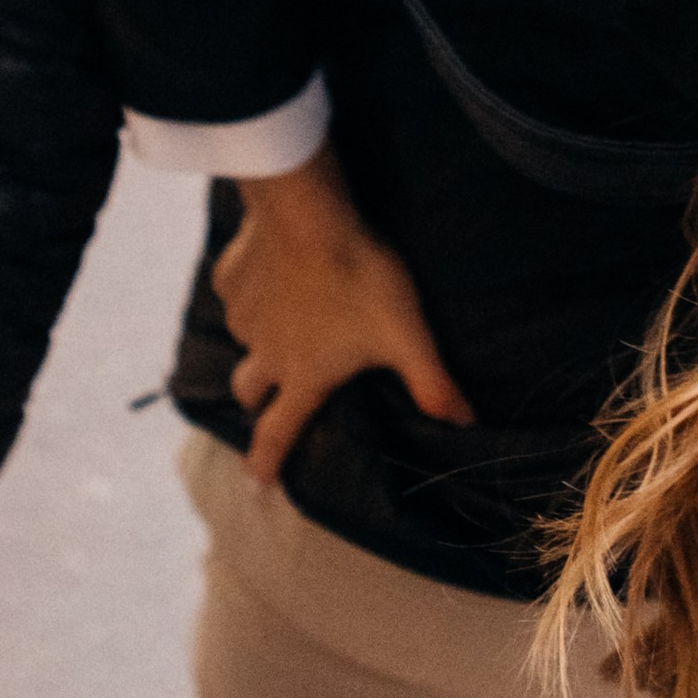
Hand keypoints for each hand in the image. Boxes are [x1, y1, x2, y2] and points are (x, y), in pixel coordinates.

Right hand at [214, 145, 472, 487]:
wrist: (309, 213)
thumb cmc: (360, 278)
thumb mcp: (406, 333)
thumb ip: (432, 382)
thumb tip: (466, 424)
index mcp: (304, 375)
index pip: (278, 432)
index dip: (266, 462)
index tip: (256, 484)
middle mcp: (265, 352)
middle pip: (247, 391)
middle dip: (257, 400)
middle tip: (270, 398)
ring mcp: (244, 314)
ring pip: (243, 339)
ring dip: (259, 340)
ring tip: (282, 320)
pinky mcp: (231, 277)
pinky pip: (235, 293)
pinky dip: (249, 292)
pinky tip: (269, 273)